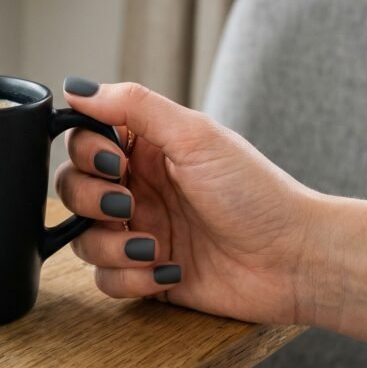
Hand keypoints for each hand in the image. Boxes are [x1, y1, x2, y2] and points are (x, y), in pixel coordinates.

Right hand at [56, 77, 366, 341]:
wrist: (295, 260)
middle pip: (71, 188)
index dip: (87, 153)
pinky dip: (129, 278)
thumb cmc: (254, 192)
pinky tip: (168, 271)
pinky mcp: (145, 275)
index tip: (116, 162)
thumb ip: (132, 106)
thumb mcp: (194, 136)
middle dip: (90, 199)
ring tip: (152, 246)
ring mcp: (139, 231)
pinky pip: (106, 279)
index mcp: (145, 148)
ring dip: (108, 245)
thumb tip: (76, 87)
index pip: (82, 141)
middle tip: (127, 203)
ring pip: (82, 238)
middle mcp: (136, 187)